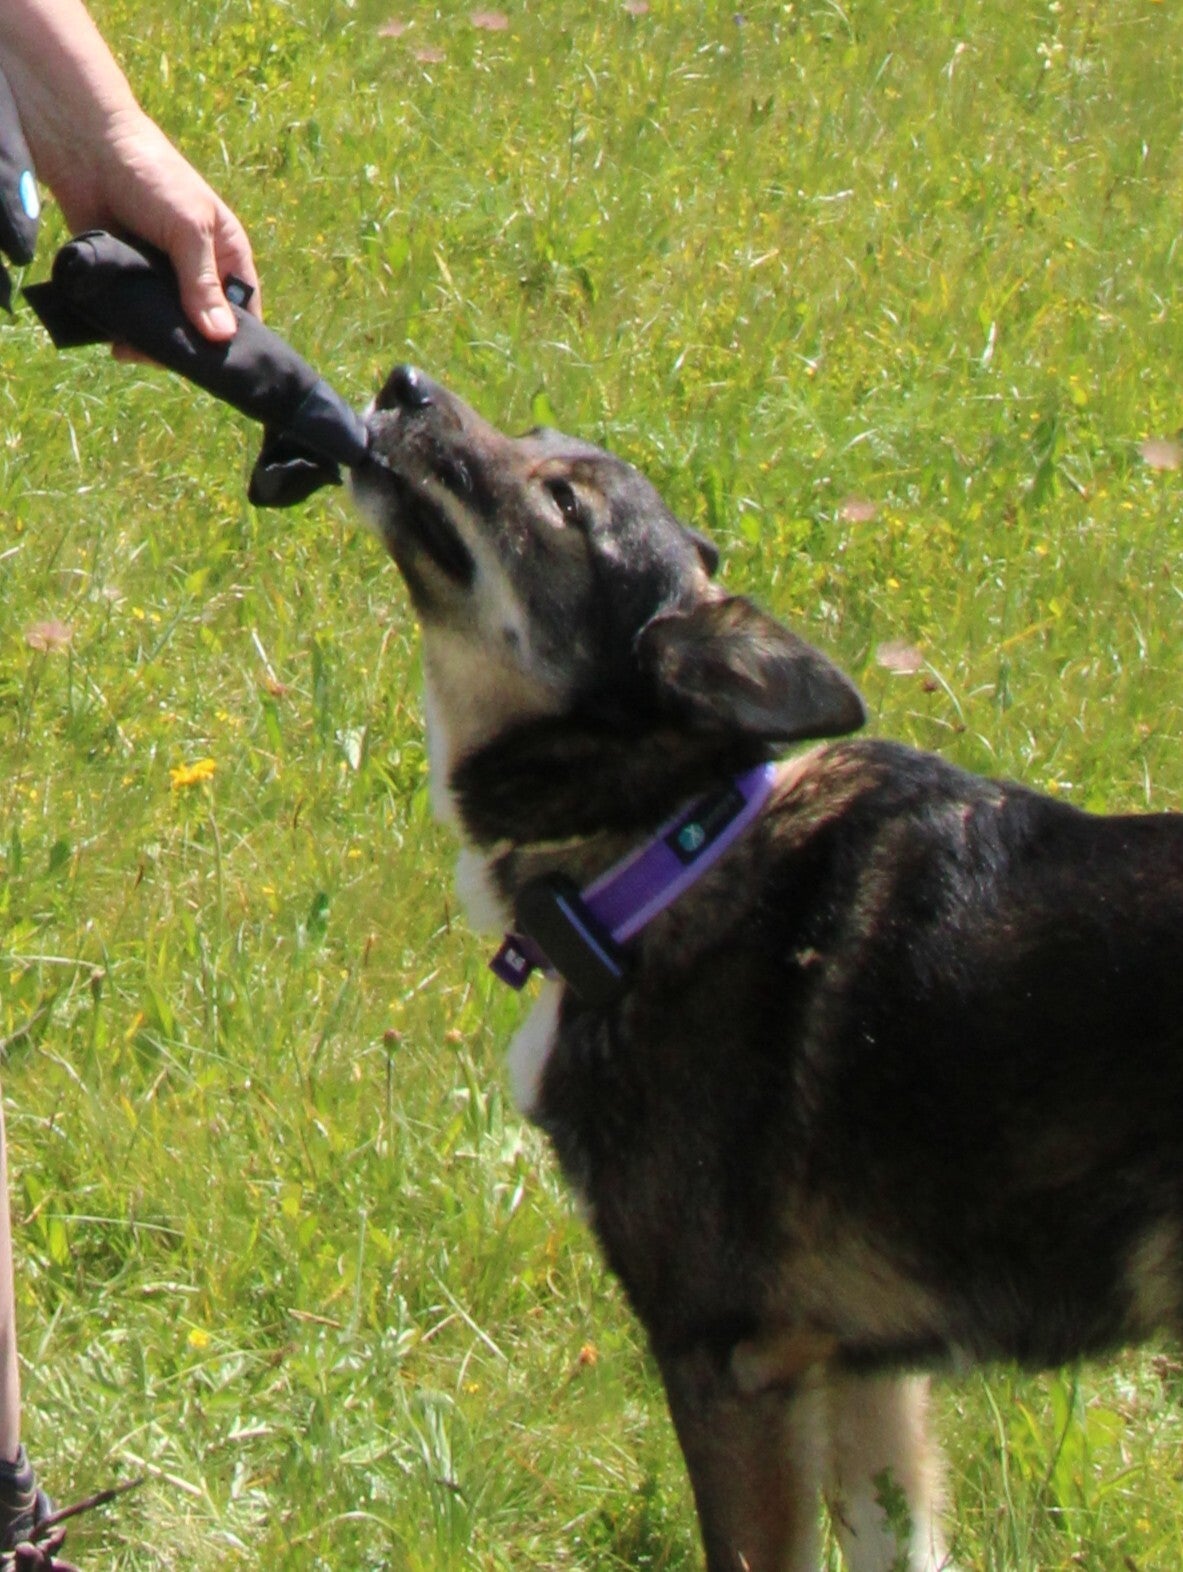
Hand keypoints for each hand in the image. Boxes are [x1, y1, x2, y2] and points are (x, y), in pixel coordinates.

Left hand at [51, 104, 259, 344]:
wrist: (86, 148)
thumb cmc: (151, 176)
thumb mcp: (189, 228)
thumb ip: (202, 284)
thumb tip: (221, 338)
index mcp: (226, 256)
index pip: (244, 312)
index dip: (238, 340)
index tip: (223, 368)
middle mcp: (197, 273)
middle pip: (204, 328)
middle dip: (189, 346)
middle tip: (166, 356)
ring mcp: (161, 280)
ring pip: (168, 328)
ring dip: (153, 342)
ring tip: (134, 348)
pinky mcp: (127, 283)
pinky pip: (134, 320)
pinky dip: (128, 333)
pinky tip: (118, 341)